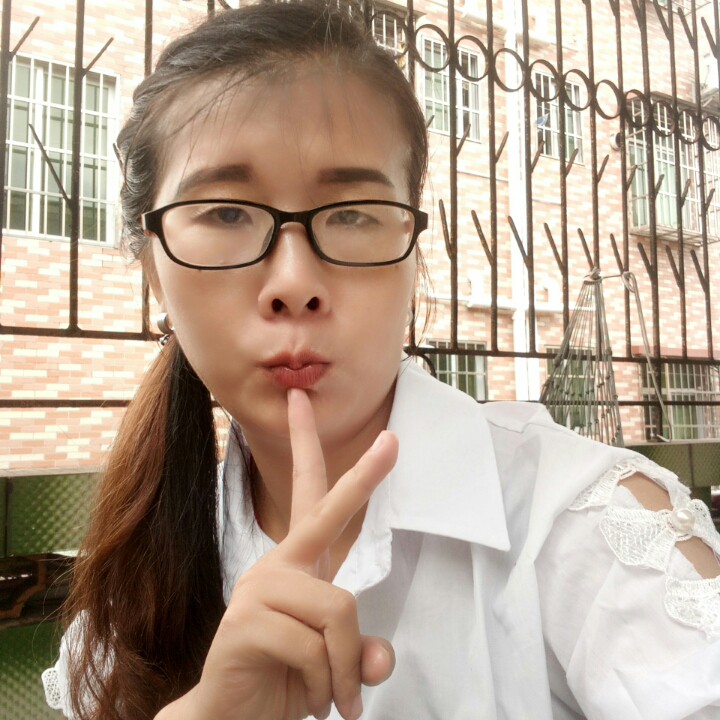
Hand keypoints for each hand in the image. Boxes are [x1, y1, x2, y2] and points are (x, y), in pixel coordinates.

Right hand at [163, 389, 397, 719]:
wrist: (229, 718)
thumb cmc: (284, 678)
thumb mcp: (333, 663)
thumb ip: (360, 652)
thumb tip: (382, 660)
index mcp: (297, 563)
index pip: (306, 495)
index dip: (307, 447)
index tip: (304, 403)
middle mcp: (277, 565)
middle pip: (323, 512)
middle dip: (363, 475)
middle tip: (395, 441)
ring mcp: (259, 588)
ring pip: (339, 608)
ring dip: (344, 667)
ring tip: (331, 694)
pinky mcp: (246, 621)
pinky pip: (315, 646)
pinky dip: (327, 684)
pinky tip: (309, 698)